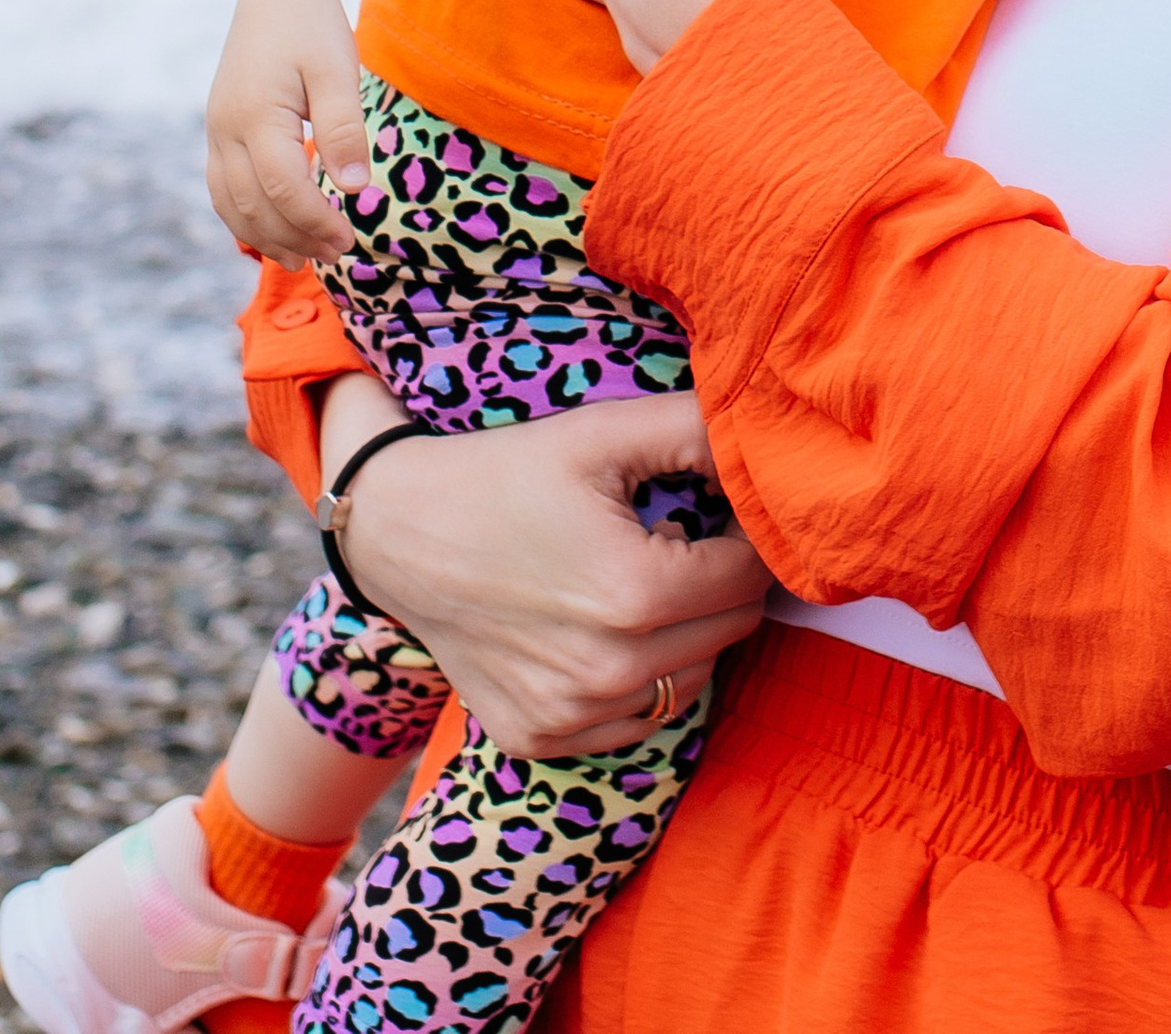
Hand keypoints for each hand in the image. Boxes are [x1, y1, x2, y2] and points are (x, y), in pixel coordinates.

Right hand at [206, 0, 370, 262]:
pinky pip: (221, 186)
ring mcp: (216, 128)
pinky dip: (244, 215)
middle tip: (336, 256)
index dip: (316, 222)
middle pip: (252, 205)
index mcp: (254, 115)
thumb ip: (344, 129)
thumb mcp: (338, 70)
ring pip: (230, 202)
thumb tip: (354, 189)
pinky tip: (272, 229)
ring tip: (303, 259)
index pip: (283, 189)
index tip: (349, 240)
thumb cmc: (313, 24)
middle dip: (294, 238)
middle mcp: (225, 128)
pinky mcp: (219, 126)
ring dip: (265, 236)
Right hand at [332, 384, 769, 756]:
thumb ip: (696, 431)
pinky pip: (633, 718)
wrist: (401, 532)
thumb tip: (769, 446)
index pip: (750, 575)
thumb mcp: (602, 433)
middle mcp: (608, 673)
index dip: (747, 533)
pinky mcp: (541, 740)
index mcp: (634, 596)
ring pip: (690, 679)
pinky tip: (600, 626)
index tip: (722, 507)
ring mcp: (571, 717)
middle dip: (720, 581)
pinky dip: (637, 677)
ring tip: (636, 577)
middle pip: (731, 630)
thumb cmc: (507, 474)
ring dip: (686, 632)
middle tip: (678, 535)